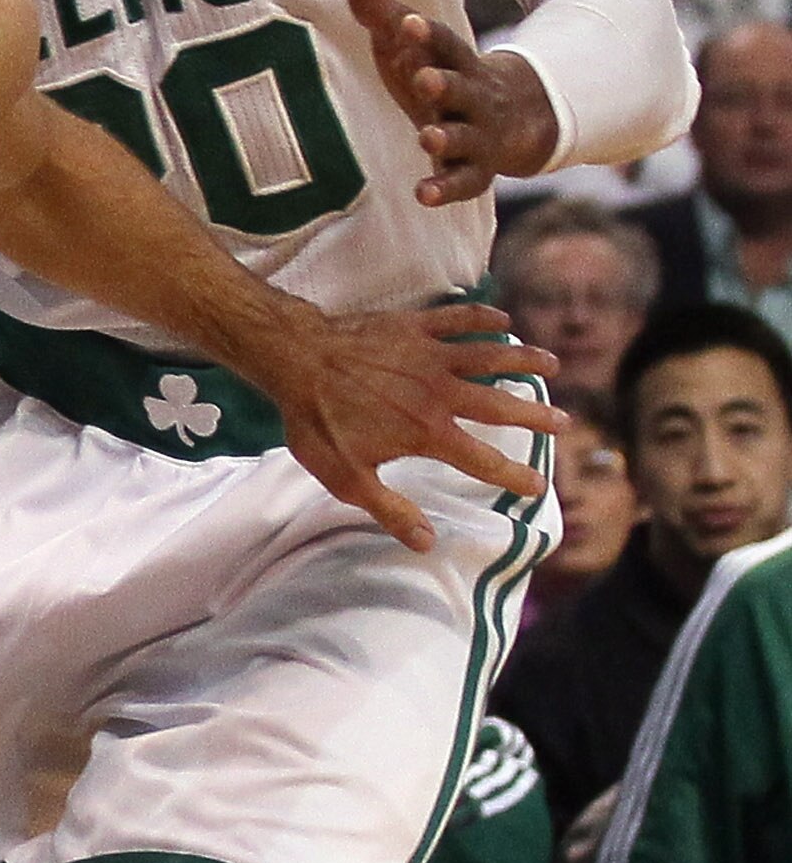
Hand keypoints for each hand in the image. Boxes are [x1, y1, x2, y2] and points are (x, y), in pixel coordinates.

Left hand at [261, 299, 561, 553]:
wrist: (297, 359)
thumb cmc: (318, 421)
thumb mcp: (348, 478)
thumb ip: (391, 510)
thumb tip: (427, 543)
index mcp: (428, 432)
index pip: (482, 460)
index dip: (513, 475)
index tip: (539, 486)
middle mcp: (440, 393)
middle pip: (500, 405)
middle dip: (535, 415)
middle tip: (564, 423)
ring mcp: (430, 355)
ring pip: (490, 356)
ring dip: (523, 360)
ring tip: (552, 364)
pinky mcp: (415, 326)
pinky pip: (459, 320)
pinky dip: (484, 319)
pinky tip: (503, 321)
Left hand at [347, 0, 559, 204]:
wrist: (509, 116)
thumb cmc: (440, 72)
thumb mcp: (409, 42)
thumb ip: (379, 7)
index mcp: (451, 60)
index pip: (442, 43)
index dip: (426, 35)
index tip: (407, 23)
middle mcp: (468, 95)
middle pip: (458, 86)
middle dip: (442, 82)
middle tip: (422, 78)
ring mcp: (475, 133)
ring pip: (465, 134)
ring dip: (447, 134)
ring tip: (427, 136)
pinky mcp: (474, 170)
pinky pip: (464, 181)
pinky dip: (445, 188)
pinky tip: (423, 194)